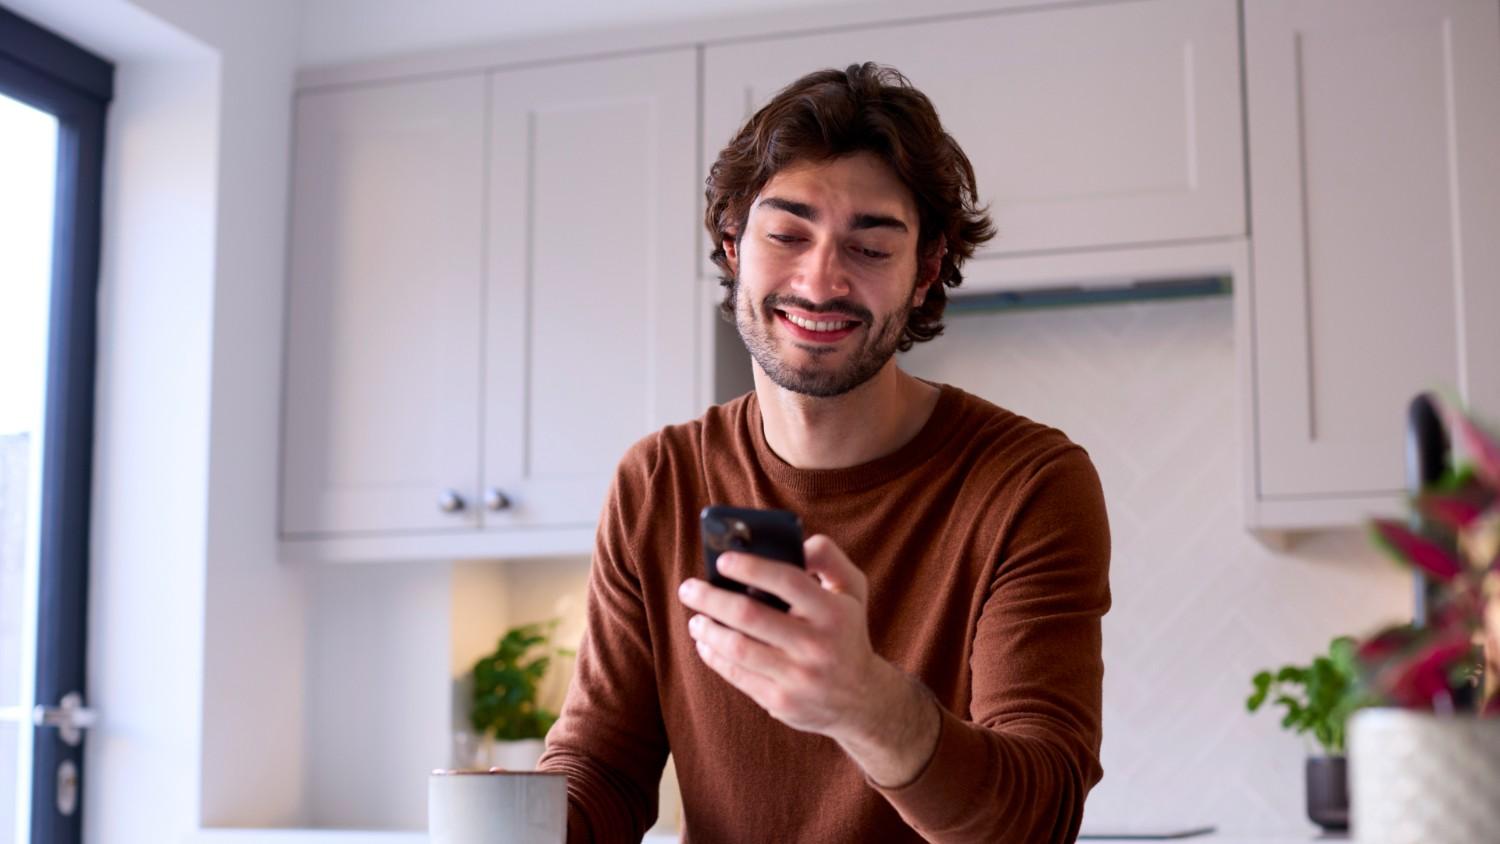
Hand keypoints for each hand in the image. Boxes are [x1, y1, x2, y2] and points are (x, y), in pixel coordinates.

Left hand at [677, 534, 886, 735]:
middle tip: (688, 588)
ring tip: (695, 618)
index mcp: (832, 612)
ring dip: (707, 629)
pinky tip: (705, 642)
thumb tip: (796, 542)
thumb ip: (828, 557)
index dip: (750, 567)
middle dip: (711, 598)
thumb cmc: (846, 631)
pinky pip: (736, 675)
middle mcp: (816, 645)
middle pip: (749, 615)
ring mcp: (798, 677)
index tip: (722, 560)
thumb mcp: (852, 590)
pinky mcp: (781, 701)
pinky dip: (713, 656)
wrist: (862, 699)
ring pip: (737, 648)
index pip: (787, 580)